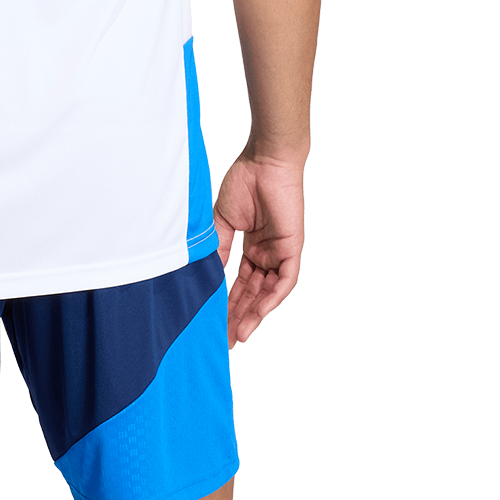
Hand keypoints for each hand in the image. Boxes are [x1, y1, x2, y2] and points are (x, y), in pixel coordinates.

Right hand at [213, 149, 304, 344]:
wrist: (265, 162)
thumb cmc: (245, 181)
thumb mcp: (223, 221)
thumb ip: (218, 248)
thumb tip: (206, 274)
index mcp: (252, 246)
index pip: (240, 282)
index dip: (228, 302)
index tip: (215, 321)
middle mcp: (266, 253)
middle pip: (252, 293)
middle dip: (238, 316)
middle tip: (224, 337)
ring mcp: (280, 252)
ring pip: (267, 292)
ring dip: (252, 313)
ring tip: (236, 333)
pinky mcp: (293, 249)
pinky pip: (283, 281)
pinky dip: (270, 298)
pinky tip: (256, 314)